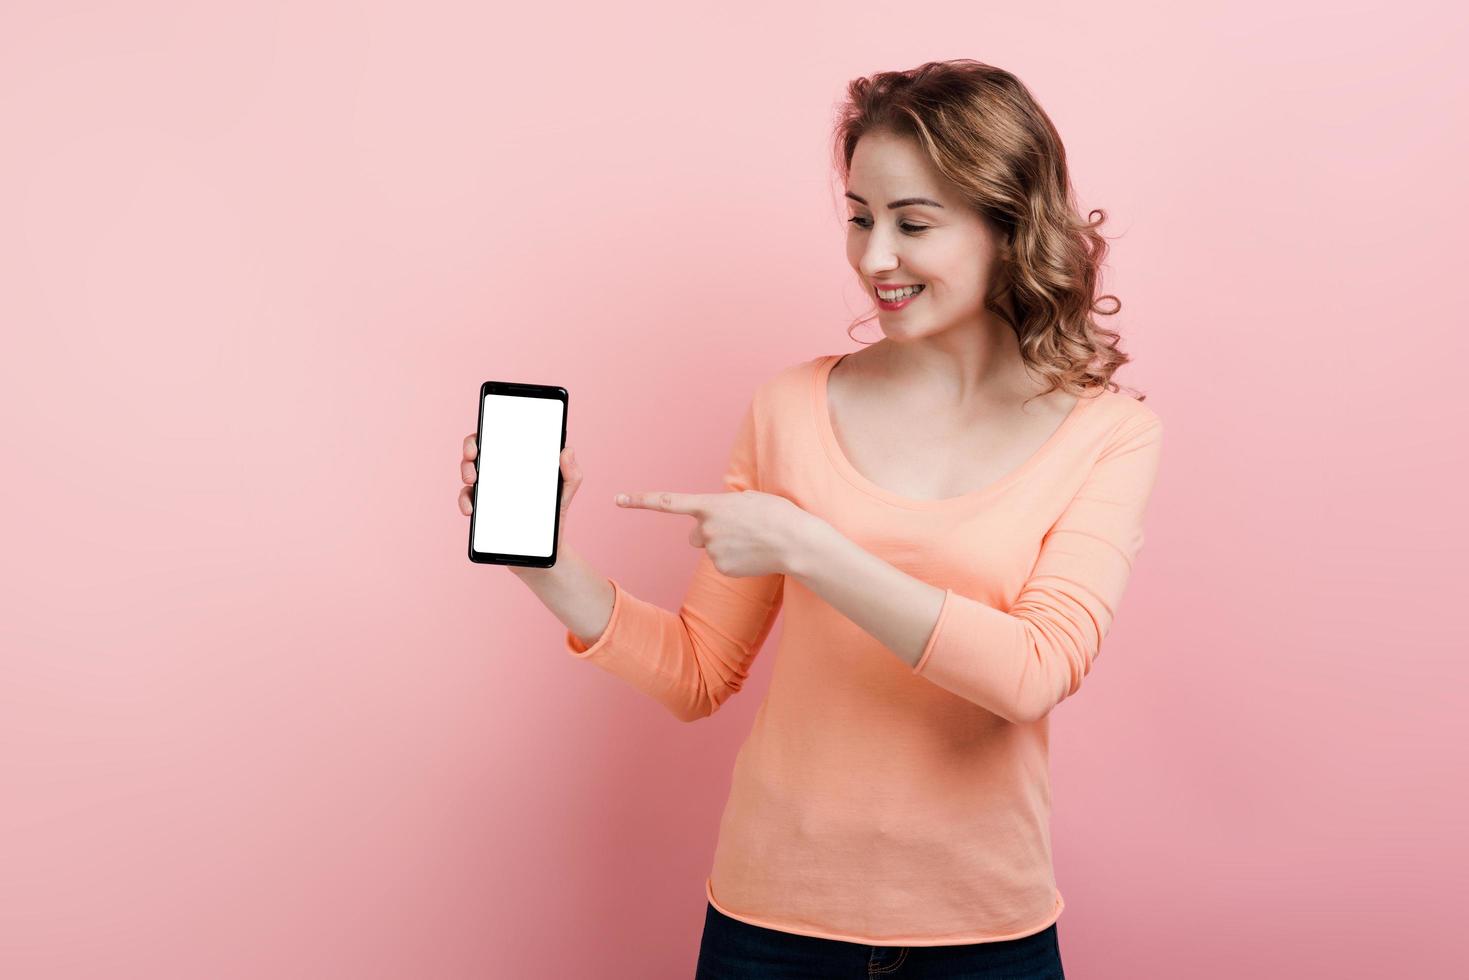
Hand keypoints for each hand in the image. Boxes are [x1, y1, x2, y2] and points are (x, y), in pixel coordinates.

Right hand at [461, 433, 581, 574]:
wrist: (545, 549)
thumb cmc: (555, 514)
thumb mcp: (566, 492)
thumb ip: (571, 473)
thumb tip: (567, 450)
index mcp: (518, 463)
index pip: (500, 438)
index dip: (488, 430)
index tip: (486, 433)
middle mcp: (500, 473)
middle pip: (478, 452)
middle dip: (469, 448)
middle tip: (473, 456)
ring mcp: (490, 491)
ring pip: (469, 474)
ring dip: (465, 472)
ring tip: (472, 480)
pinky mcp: (483, 510)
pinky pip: (468, 500)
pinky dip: (465, 501)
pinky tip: (470, 508)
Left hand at [615, 488, 811, 577]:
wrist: (796, 542)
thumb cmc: (776, 514)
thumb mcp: (748, 498)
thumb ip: (724, 506)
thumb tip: (714, 520)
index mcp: (710, 505)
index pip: (667, 502)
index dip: (640, 500)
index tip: (618, 498)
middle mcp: (705, 529)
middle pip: (695, 533)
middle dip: (709, 531)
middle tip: (737, 529)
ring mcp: (713, 552)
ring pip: (711, 548)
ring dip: (727, 544)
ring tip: (752, 540)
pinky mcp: (722, 569)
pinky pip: (722, 562)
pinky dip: (735, 558)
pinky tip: (753, 554)